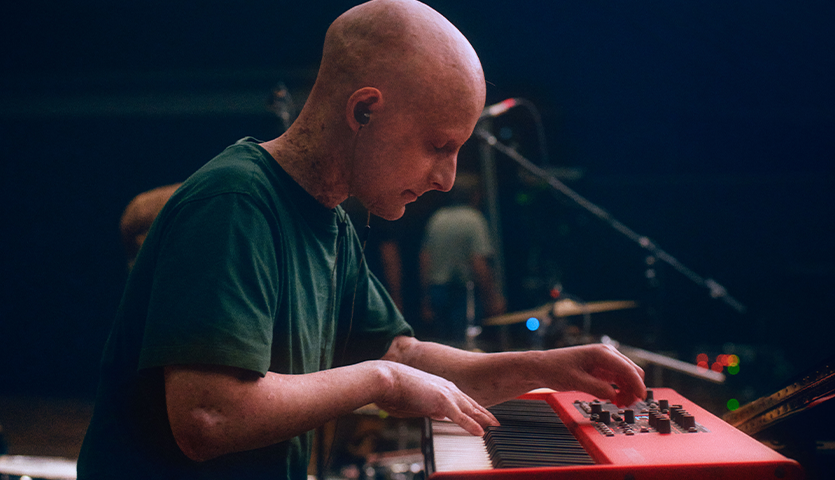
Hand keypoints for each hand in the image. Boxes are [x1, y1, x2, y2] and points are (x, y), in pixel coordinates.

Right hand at [376, 362, 497, 435]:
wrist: (389, 378)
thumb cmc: (399, 389)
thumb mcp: (420, 400)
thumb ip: (431, 407)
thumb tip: (439, 415)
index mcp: (443, 387)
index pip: (464, 401)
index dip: (476, 410)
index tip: (485, 417)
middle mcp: (448, 388)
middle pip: (472, 404)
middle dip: (485, 414)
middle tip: (497, 423)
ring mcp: (446, 393)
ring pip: (470, 409)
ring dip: (483, 419)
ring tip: (495, 427)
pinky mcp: (441, 401)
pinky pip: (460, 416)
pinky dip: (471, 425)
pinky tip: (480, 432)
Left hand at [542, 344, 645, 406]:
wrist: (543, 367)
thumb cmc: (555, 369)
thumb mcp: (574, 381)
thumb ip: (595, 388)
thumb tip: (614, 395)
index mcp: (601, 353)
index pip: (627, 368)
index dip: (637, 384)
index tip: (642, 397)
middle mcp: (606, 354)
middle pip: (632, 371)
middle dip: (633, 389)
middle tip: (626, 405)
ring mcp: (606, 362)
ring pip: (628, 377)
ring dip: (627, 391)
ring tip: (619, 404)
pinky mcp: (602, 369)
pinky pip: (619, 380)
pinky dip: (620, 390)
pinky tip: (614, 399)